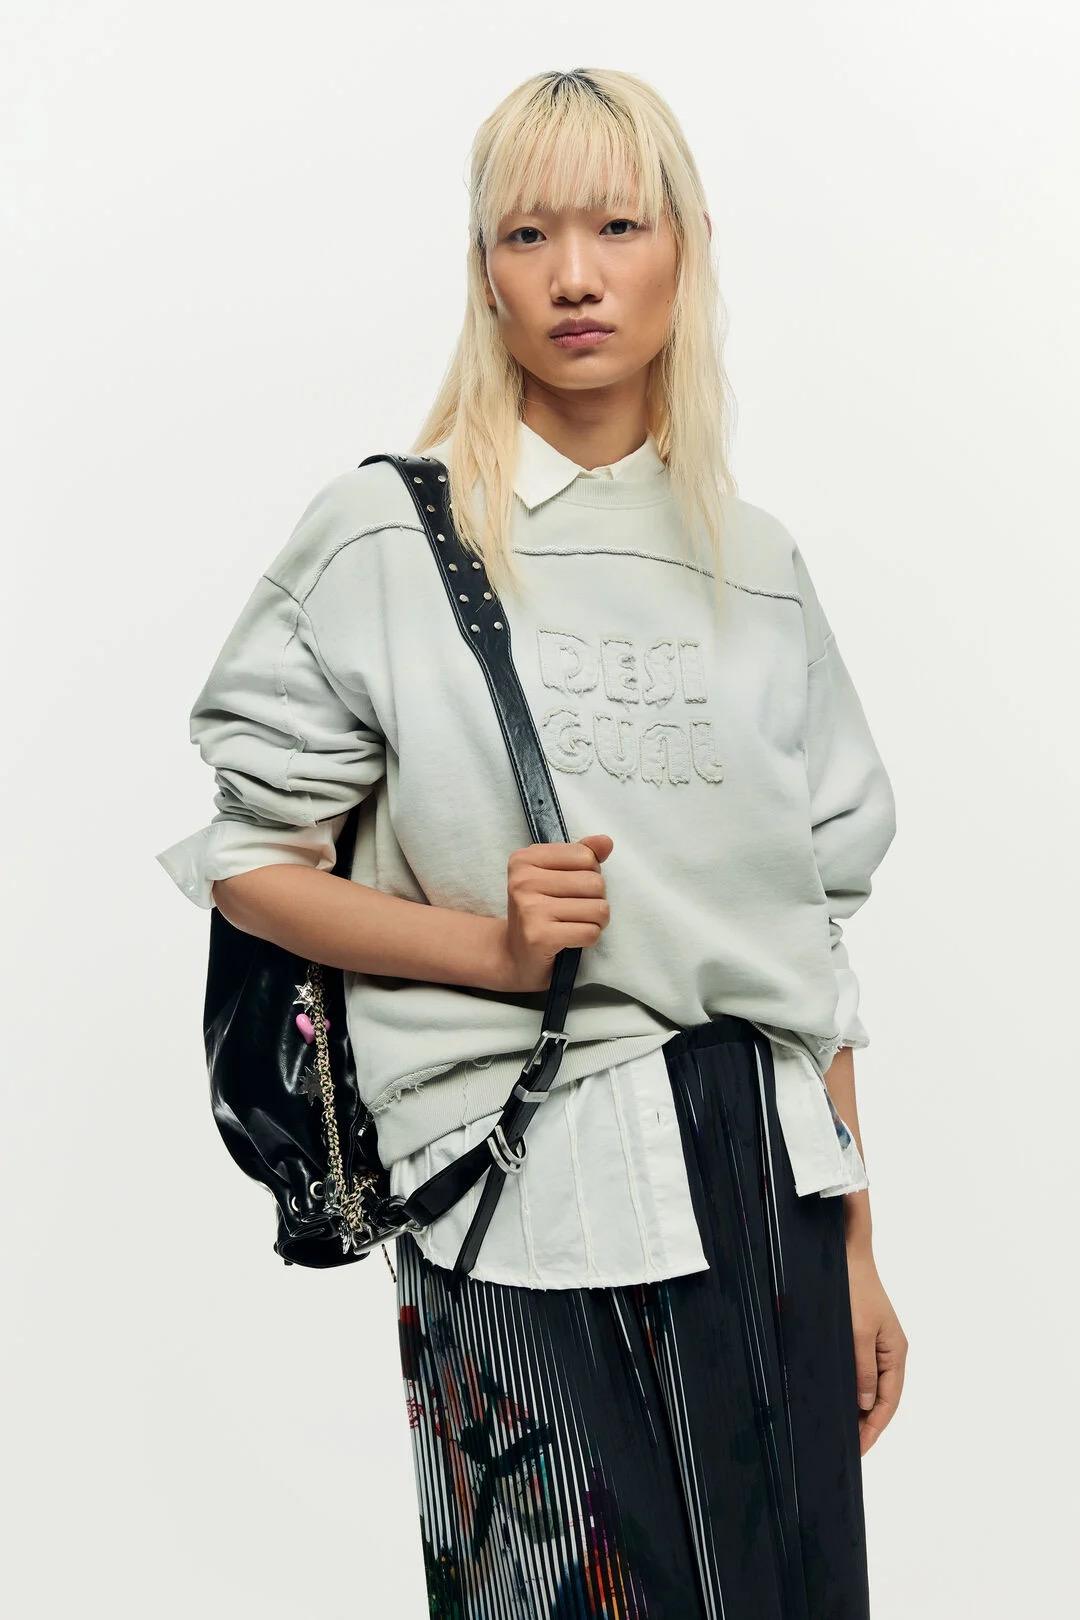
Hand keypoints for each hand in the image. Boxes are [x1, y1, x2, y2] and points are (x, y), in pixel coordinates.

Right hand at [494, 834, 613, 992]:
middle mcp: (523, 881)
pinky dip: (589, 937)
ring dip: (595, 921)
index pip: (585, 856)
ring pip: (598, 909)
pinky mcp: (539, 937)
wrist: (514, 956)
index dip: (590, 874)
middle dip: (595, 899)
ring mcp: (530, 909)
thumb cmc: (540, 911)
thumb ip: (582, 854)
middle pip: (594, 882)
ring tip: (575, 924)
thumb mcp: (555, 875)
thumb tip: (606, 842)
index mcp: (525, 859)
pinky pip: (591, 932)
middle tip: (576, 910)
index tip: (571, 888)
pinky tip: (571, 938)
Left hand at [846, 1240, 908, 1454]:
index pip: (888, 1401)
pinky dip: (853, 1388)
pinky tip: (839, 1397)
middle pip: (882, 1397)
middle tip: (848, 1446)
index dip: (874, 1427)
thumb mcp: (858, 1332)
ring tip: (843, 1429)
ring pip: (871, 1385)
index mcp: (896, 1352)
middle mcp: (890, 1351)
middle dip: (867, 1423)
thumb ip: (862, 1369)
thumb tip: (865, 1404)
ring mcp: (877, 1343)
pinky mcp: (863, 1335)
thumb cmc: (854, 1289)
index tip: (859, 1449)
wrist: (846, 1254)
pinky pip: (861, 1370)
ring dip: (859, 1407)